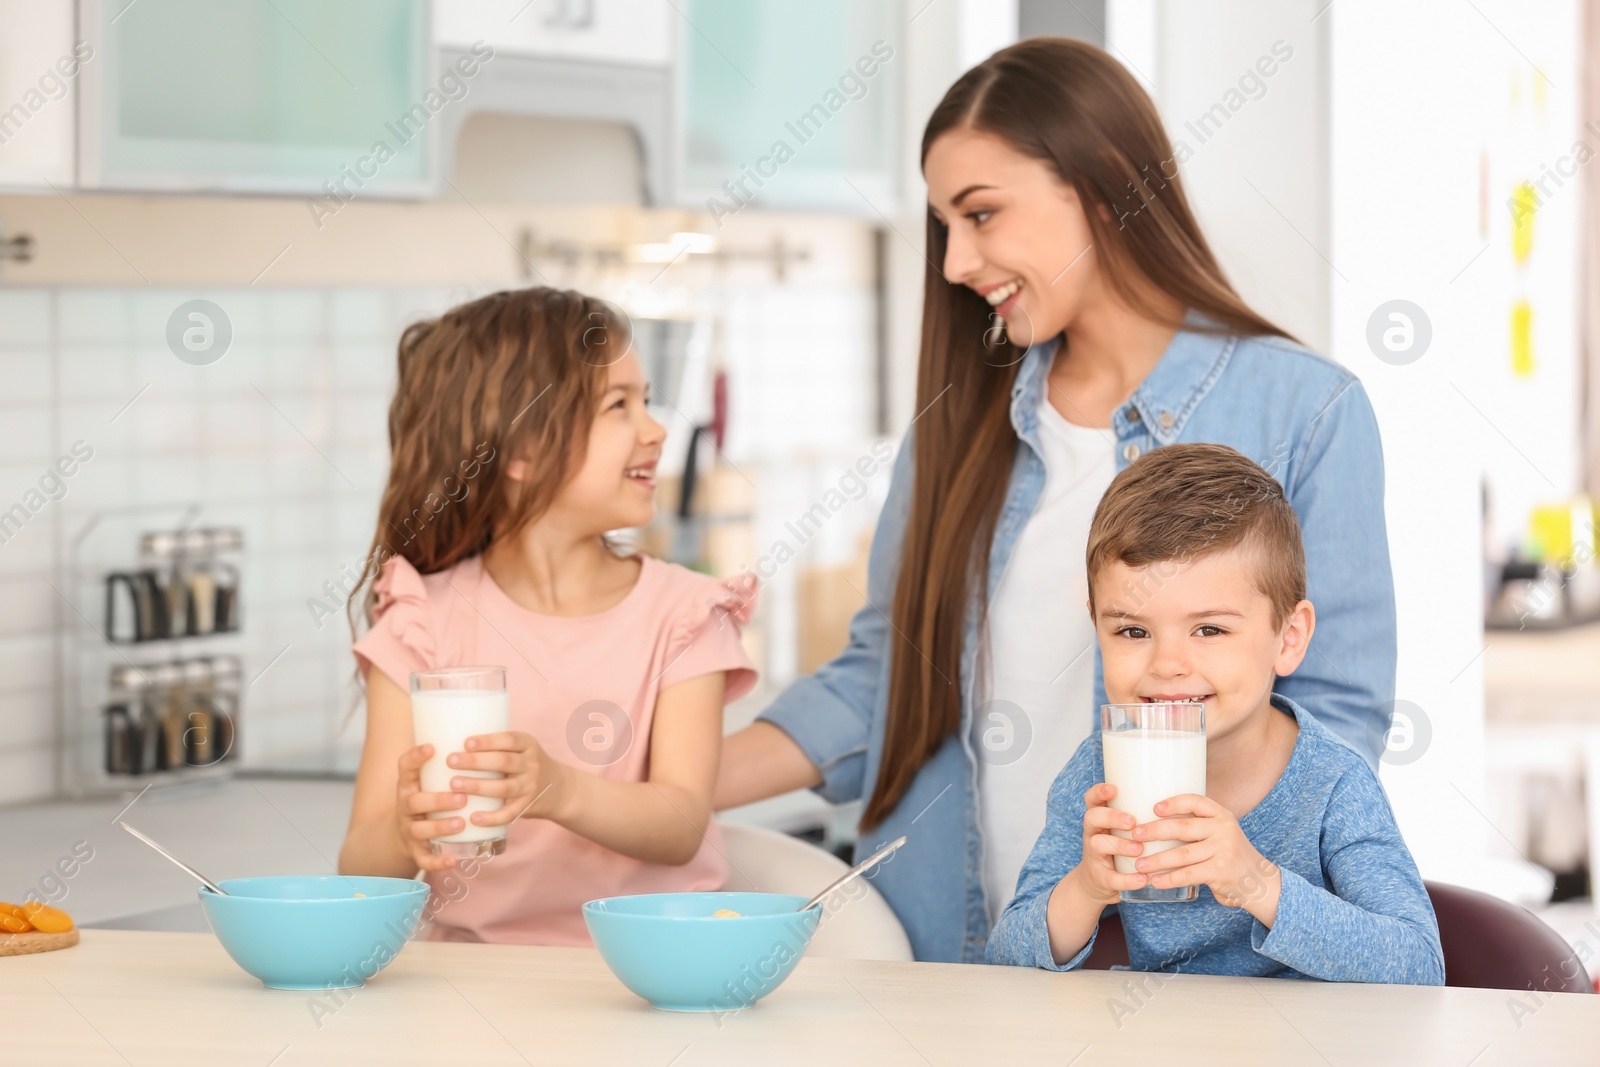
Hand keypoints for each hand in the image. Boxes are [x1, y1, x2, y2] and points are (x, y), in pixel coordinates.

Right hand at [393, 743, 469, 872]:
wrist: (402, 835)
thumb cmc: (426, 798)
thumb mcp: (428, 779)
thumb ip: (445, 762)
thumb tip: (478, 724)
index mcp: (409, 785)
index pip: (404, 767)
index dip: (415, 757)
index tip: (432, 747)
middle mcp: (406, 807)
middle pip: (414, 802)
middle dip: (437, 799)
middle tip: (461, 796)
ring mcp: (409, 830)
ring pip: (419, 830)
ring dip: (440, 826)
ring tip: (461, 823)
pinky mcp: (416, 852)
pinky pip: (424, 860)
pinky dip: (437, 862)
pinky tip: (454, 860)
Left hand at [446, 730, 562, 826]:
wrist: (558, 788)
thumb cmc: (524, 764)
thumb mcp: (520, 749)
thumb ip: (496, 747)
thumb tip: (450, 740)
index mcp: (528, 745)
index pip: (509, 740)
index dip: (488, 741)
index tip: (466, 743)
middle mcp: (531, 764)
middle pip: (504, 762)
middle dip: (476, 762)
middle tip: (451, 761)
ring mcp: (530, 787)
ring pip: (504, 788)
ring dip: (478, 786)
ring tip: (454, 784)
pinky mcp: (527, 806)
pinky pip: (509, 813)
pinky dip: (492, 817)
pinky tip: (473, 817)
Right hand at [1068, 782, 1153, 905]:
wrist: (1099, 882)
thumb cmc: (1120, 848)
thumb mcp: (1123, 830)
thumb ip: (1141, 816)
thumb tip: (1181, 802)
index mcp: (1100, 819)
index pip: (1092, 799)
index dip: (1099, 791)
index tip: (1115, 788)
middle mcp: (1093, 833)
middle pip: (1092, 818)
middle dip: (1112, 817)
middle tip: (1132, 822)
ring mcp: (1093, 855)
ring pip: (1098, 844)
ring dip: (1120, 845)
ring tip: (1139, 849)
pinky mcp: (1100, 877)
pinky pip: (1110, 877)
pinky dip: (1127, 879)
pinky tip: (1142, 878)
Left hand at [1132, 794, 1280, 921]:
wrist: (1258, 881)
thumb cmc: (1228, 853)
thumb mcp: (1220, 831)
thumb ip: (1198, 824)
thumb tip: (1154, 819)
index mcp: (1221, 814)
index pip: (1195, 801)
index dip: (1174, 803)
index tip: (1153, 808)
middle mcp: (1223, 829)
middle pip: (1183, 827)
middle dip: (1155, 831)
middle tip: (1135, 835)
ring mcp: (1223, 850)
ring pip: (1182, 854)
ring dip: (1156, 860)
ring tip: (1139, 864)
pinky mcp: (1220, 871)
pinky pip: (1188, 874)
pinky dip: (1169, 879)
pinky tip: (1155, 881)